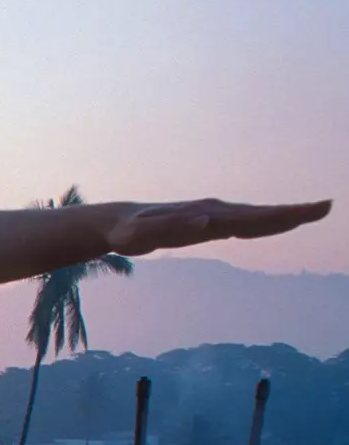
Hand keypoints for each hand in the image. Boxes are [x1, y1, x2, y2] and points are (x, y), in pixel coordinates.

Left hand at [107, 198, 330, 256]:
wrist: (118, 222)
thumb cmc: (127, 231)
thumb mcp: (141, 235)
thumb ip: (169, 229)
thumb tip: (206, 223)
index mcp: (205, 216)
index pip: (249, 218)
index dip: (280, 215)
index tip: (308, 210)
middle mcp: (214, 213)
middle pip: (260, 215)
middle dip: (293, 213)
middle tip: (326, 208)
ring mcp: (213, 217)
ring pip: (255, 218)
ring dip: (284, 216)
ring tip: (313, 213)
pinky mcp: (209, 224)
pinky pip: (243, 224)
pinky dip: (265, 223)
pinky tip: (281, 223)